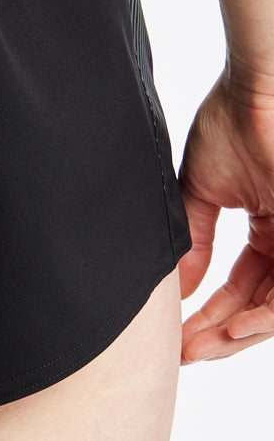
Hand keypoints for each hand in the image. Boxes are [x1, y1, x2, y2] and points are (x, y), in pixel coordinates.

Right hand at [177, 66, 273, 362]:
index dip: (209, 315)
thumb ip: (192, 239)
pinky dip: (265, 315)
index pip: (241, 285)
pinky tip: (235, 327)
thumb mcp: (201, 189)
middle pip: (261, 305)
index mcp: (269, 225)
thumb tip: (180, 285)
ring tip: (204, 346)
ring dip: (241, 332)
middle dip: (222, 334)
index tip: (176, 337)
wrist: (259, 87)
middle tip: (187, 353)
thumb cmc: (234, 120)